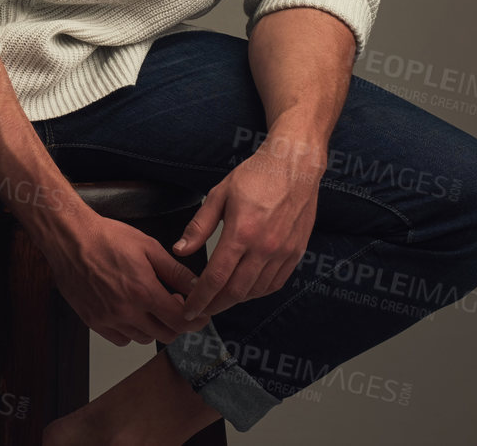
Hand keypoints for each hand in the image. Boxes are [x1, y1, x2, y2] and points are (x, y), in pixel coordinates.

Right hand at [35, 212, 207, 346]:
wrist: (70, 239)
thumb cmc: (106, 238)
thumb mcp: (148, 247)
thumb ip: (175, 271)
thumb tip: (196, 286)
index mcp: (143, 291)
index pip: (180, 321)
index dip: (195, 321)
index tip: (199, 317)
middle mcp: (126, 310)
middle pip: (165, 335)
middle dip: (176, 323)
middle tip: (173, 305)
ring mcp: (108, 319)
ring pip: (143, 339)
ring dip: (153, 327)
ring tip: (149, 305)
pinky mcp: (93, 322)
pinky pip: (121, 339)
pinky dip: (130, 331)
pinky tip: (129, 312)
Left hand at [173, 141, 322, 319]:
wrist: (294, 165)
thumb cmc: (256, 175)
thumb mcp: (220, 194)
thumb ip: (199, 226)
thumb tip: (180, 250)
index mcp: (242, 233)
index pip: (216, 278)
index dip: (200, 298)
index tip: (189, 308)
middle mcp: (265, 248)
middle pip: (236, 291)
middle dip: (215, 306)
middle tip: (201, 310)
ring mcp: (283, 253)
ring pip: (256, 291)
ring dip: (235, 300)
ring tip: (219, 300)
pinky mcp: (296, 253)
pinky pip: (275, 283)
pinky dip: (258, 292)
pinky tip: (245, 289)